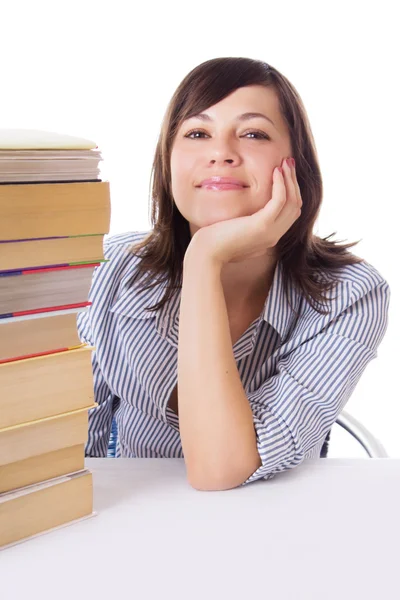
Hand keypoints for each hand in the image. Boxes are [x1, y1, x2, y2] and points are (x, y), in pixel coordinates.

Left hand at [186, 157, 301, 265]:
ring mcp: (270, 232)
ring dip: (290, 180)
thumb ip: (249, 233)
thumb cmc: (215, 246)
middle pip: (296, 206)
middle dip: (294, 182)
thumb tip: (252, 229)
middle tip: (289, 163)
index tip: (285, 174)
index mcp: (269, 238)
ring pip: (292, 202)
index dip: (291, 192)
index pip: (291, 213)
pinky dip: (281, 184)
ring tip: (285, 162)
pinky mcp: (262, 225)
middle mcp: (274, 236)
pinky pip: (280, 200)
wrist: (207, 254)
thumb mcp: (238, 239)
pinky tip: (276, 171)